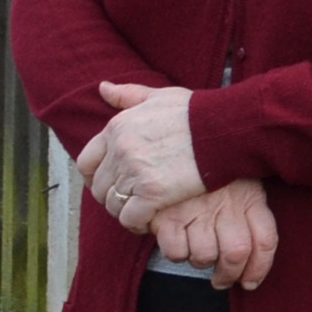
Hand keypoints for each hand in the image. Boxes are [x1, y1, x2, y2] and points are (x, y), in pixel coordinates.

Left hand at [78, 81, 205, 233]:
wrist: (225, 128)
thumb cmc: (197, 112)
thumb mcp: (160, 96)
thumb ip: (129, 95)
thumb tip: (103, 88)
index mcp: (117, 128)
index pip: (86, 162)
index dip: (94, 177)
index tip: (110, 183)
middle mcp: (120, 151)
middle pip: (99, 187)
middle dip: (112, 196)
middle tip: (130, 200)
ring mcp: (134, 173)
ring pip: (113, 205)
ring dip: (124, 212)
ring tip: (141, 212)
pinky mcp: (152, 194)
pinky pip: (130, 218)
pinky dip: (136, 224)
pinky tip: (148, 222)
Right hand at [149, 179, 278, 290]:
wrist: (174, 145)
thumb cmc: (211, 170)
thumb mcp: (240, 180)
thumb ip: (250, 209)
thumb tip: (250, 257)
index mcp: (249, 196)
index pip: (265, 240)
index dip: (260, 268)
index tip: (250, 283)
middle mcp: (226, 205)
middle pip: (236, 254)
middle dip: (228, 275)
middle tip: (221, 280)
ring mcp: (196, 210)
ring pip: (204, 256)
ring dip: (199, 260)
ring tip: (195, 247)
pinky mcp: (167, 215)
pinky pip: (176, 252)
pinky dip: (176, 253)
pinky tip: (176, 239)